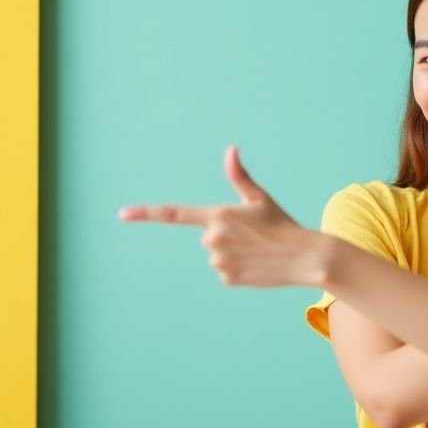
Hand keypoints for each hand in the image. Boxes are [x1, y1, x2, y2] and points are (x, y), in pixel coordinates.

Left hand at [118, 146, 325, 286]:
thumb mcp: (259, 198)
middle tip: (252, 236)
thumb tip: (231, 149)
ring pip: (216, 255)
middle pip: (207, 237)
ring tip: (257, 251)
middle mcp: (213, 237)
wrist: (304, 256)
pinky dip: (239, 270)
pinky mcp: (227, 278)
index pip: (173, 213)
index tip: (122, 214)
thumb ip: (239, 176)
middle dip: (226, 236)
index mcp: (218, 214)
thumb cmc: (281, 224)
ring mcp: (218, 260)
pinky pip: (225, 273)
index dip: (146, 213)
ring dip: (233, 254)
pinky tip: (257, 266)